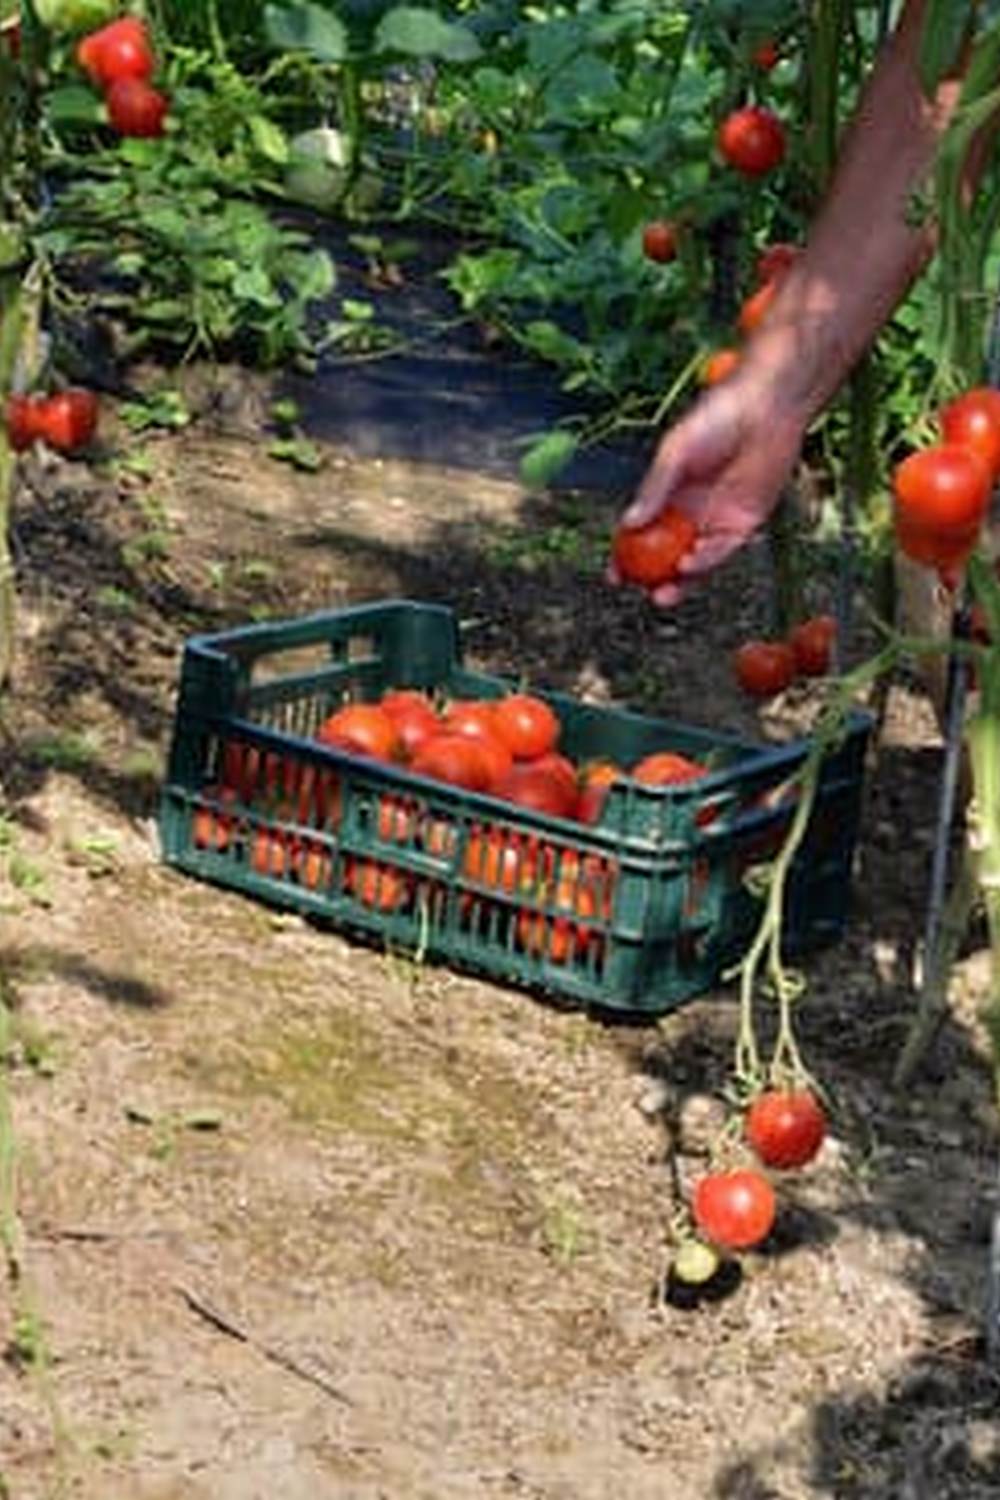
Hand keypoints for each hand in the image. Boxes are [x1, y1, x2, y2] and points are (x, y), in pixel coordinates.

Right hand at [614, 373, 807, 605]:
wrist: (767, 406)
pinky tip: (688, 565)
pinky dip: (704, 562)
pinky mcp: (746, 521)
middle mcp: (692, 510)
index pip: (643, 532)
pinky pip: (722, 550)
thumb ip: (655, 488)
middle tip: (641, 592)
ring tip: (664, 591)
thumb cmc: (717, 416)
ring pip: (695, 560)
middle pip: (668, 554)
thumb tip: (628, 524)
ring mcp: (719, 518)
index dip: (627, 556)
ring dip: (680, 580)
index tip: (614, 576)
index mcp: (669, 492)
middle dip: (654, 579)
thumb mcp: (675, 451)